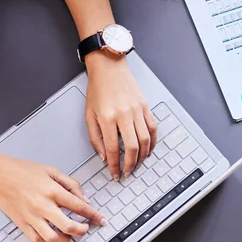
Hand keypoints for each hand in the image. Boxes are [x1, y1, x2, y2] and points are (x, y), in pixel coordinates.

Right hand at [0, 150, 106, 241]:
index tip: (101, 220)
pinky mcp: (21, 223)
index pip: (80, 207)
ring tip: (71, 237)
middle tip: (86, 229)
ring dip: (66, 240)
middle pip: (68, 226)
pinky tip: (53, 237)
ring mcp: (31, 216)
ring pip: (52, 238)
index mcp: (53, 191)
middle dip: (82, 230)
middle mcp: (43, 206)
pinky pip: (36, 239)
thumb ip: (71, 184)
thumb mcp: (52, 170)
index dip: (93, 215)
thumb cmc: (23, 170)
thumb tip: (84, 198)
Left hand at [85, 52, 156, 179]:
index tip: (115, 173)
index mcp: (107, 117)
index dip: (115, 165)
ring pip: (145, 140)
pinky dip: (152, 142)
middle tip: (127, 172)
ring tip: (137, 164)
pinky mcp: (146, 107)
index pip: (112, 148)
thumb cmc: (98, 89)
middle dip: (130, 164)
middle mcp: (124, 115)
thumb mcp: (89, 115)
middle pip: (132, 147)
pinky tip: (148, 150)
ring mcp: (137, 111)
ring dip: (142, 156)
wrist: (109, 69)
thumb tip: (104, 156)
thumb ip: (95, 138)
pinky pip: (153, 129)